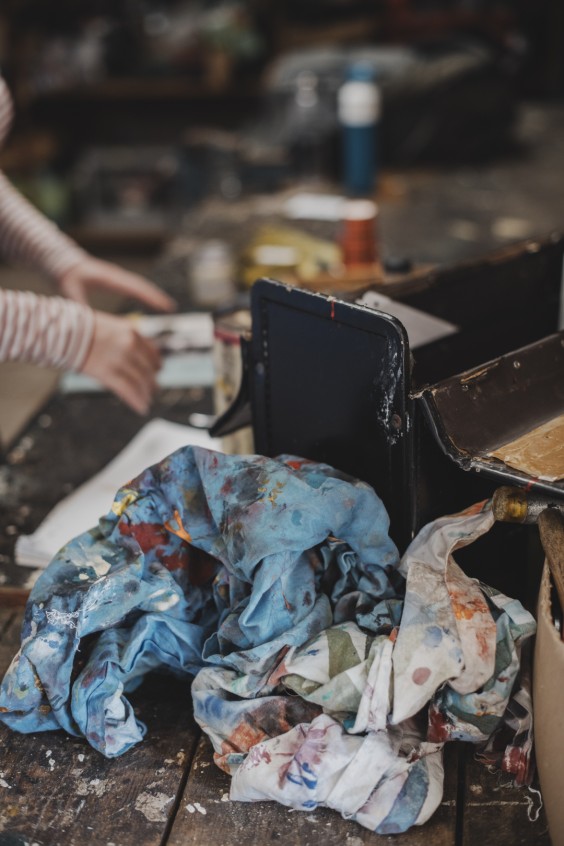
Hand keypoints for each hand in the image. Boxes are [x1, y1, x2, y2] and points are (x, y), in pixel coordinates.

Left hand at [58, 256, 175, 312]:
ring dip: (153, 295)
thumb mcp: (72, 291)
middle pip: (142, 286)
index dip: (150, 297)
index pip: (135, 287)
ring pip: (140, 286)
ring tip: (166, 306)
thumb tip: (86, 321)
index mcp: (109, 278)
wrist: (64, 263)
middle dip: (157, 296)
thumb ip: (80, 305)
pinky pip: (134, 287)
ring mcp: (118, 276)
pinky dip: (144, 294)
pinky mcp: (116, 279)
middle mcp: (117, 276)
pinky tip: (150, 303)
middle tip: (171, 308)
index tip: (164, 306)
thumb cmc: (68, 277)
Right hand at [81, 310, 161, 414]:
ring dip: (146, 394)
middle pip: (148, 369)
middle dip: (152, 382)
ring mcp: (119, 360)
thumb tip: (133, 353)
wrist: (64, 329)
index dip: (156, 364)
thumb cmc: (82, 327)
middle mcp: (130, 346)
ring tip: (148, 401)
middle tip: (154, 390)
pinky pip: (128, 390)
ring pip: (140, 382)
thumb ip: (124, 338)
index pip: (152, 352)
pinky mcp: (107, 373)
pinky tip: (142, 408)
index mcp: (132, 333)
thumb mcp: (111, 326)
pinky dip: (137, 401)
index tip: (158, 371)